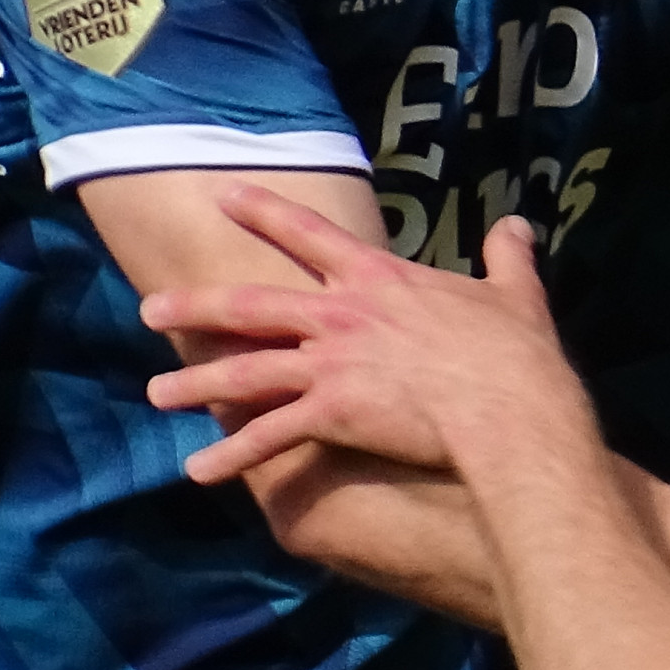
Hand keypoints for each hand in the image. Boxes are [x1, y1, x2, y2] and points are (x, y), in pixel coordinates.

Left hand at [142, 184, 588, 487]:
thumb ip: (507, 258)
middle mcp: (340, 314)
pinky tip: (199, 472)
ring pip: (245, 371)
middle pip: (251, 304)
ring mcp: (330, 364)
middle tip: (152, 307)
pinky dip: (232, 456)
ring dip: (197, 384)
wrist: (507, 408)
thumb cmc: (514, 354)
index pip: (309, 234)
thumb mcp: (515, 295)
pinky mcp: (330, 413)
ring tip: (157, 393)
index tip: (225, 196)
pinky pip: (269, 438)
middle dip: (196, 305)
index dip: (264, 212)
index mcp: (378, 278)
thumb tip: (518, 226)